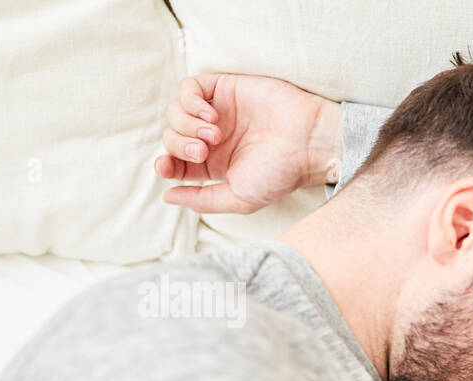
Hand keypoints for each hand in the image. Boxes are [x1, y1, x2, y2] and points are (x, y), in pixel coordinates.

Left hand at [154, 74, 342, 213]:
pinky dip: (191, 101)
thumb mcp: (239, 198)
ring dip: (186, 124)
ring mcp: (216, 112)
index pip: (174, 162)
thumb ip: (202, 200)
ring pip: (174, 112)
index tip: (168, 167)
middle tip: (205, 151)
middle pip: (171, 137)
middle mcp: (212, 138)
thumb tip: (167, 196)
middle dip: (180, 145)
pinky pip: (187, 88)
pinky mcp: (223, 88)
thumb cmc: (280, 174)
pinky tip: (212, 115)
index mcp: (214, 165)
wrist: (307, 143)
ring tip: (214, 134)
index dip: (165, 163)